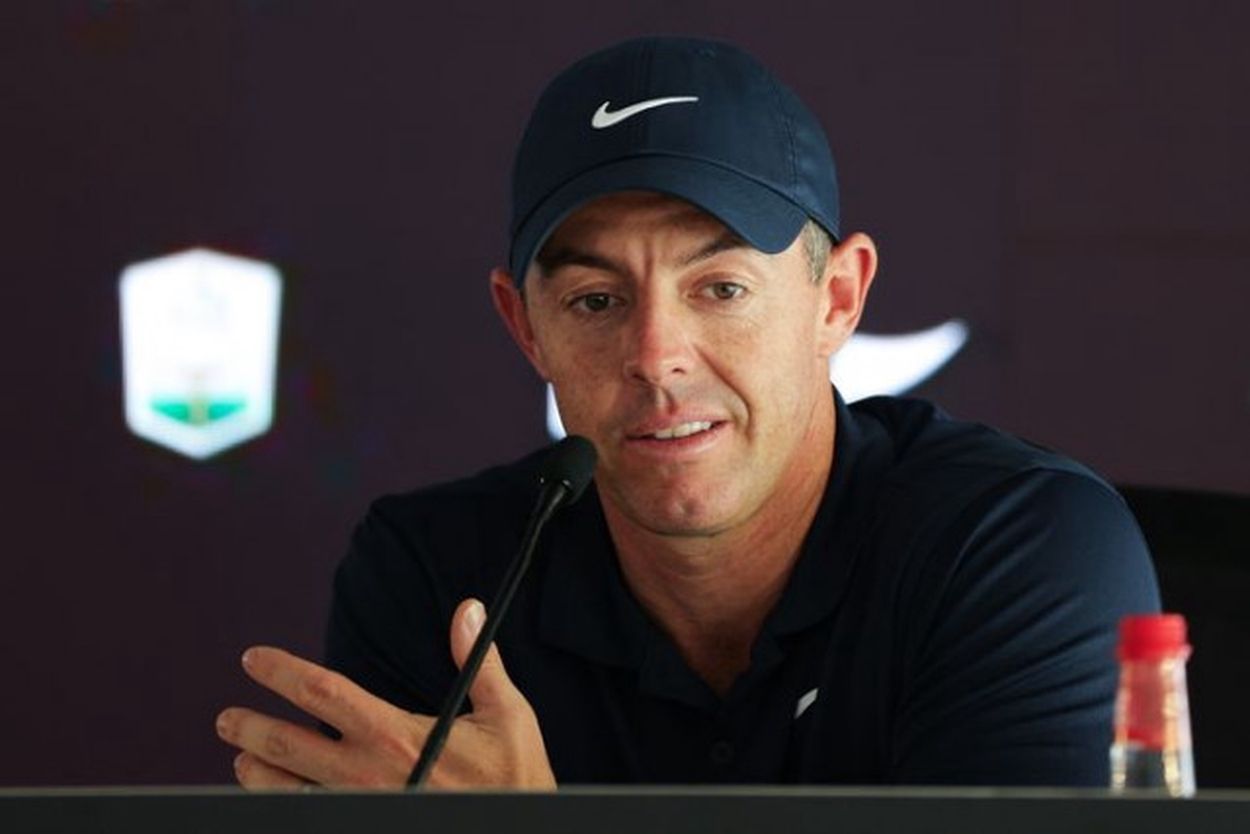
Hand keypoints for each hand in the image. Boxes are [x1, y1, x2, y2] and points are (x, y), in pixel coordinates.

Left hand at [215, 598, 556, 789]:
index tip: (254, 659)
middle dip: (249, 729)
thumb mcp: (507, 713)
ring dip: (257, 775)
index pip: (323, 692)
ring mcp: (363, 806)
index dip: (281, 671)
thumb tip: (466, 609)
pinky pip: (313, 816)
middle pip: (287, 746)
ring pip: (288, 792)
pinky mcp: (368, 823)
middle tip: (227, 719)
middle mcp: (369, 773)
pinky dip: (287, 806)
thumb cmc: (514, 776)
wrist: (520, 827)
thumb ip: (478, 660)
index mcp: (396, 735)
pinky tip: (280, 799)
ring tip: (242, 761)